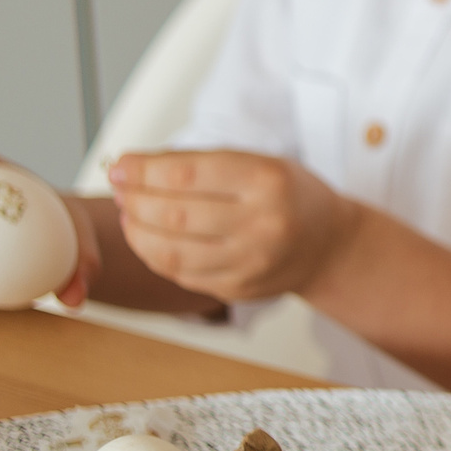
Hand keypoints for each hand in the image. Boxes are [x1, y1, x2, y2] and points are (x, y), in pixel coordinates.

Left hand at [109, 150, 352, 303]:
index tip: (121, 165)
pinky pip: (180, 274)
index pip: (186, 175)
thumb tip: (132, 168)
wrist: (329, 245)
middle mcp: (263, 224)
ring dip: (137, 230)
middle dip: (134, 200)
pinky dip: (154, 254)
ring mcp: (251, 262)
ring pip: (170, 251)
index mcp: (268, 181)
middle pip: (174, 214)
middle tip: (121, 189)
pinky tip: (150, 237)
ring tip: (130, 213)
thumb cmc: (289, 195)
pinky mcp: (238, 288)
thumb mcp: (257, 161)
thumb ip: (198, 163)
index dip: (142, 171)